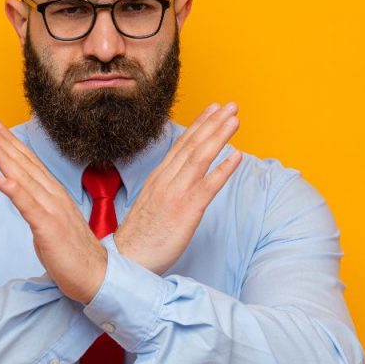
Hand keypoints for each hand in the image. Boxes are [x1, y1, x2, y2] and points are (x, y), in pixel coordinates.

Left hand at [0, 117, 106, 303]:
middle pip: (24, 163)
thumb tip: (20, 194)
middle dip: (1, 140)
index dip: (10, 143)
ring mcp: (52, 210)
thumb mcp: (51, 221)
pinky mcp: (49, 228)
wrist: (98, 276)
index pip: (29, 162)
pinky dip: (12, 190)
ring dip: (3, 156)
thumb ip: (37, 205)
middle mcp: (53, 195)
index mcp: (54, 193)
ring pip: (23, 177)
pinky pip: (28, 206)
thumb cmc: (74, 252)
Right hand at [114, 102, 242, 274]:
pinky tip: (237, 156)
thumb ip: (164, 189)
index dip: (198, 126)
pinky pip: (208, 186)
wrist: (127, 259)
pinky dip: (223, 169)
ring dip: (218, 136)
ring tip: (234, 119)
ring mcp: (176, 194)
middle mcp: (166, 181)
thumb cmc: (140, 237)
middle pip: (192, 145)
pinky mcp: (186, 210)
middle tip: (230, 105)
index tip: (213, 110)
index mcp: (158, 178)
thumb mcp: (150, 205)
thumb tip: (178, 181)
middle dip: (212, 123)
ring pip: (200, 158)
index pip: (181, 146)